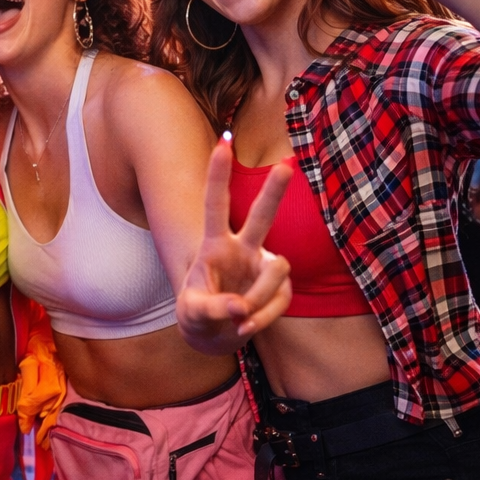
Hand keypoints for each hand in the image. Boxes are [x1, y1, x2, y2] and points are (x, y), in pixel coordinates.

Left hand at [175, 135, 293, 354]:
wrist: (216, 335)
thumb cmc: (199, 316)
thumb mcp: (193, 314)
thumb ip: (213, 309)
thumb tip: (241, 309)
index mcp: (213, 246)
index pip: (215, 206)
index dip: (219, 176)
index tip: (223, 144)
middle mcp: (242, 248)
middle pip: (261, 216)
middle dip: (274, 192)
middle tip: (286, 165)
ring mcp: (264, 266)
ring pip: (276, 271)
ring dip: (256, 300)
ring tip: (235, 317)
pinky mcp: (282, 288)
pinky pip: (280, 301)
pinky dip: (262, 320)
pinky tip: (245, 327)